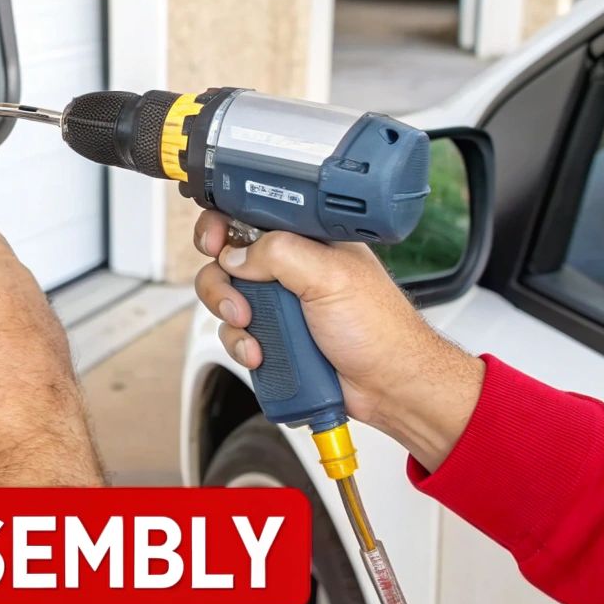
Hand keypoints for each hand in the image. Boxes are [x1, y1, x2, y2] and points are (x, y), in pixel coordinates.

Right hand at [191, 211, 483, 470]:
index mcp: (307, 241)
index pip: (251, 217)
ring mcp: (280, 304)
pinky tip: (262, 352)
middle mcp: (290, 269)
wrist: (389, 386)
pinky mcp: (274, 336)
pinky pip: (236, 335)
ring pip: (226, 299)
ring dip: (231, 318)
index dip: (223, 225)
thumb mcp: (330, 276)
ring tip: (254, 330)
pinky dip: (241, 345)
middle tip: (238, 299)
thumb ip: (279, 253)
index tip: (214, 242)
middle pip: (227, 260)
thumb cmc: (381, 329)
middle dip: (222, 282)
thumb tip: (236, 254)